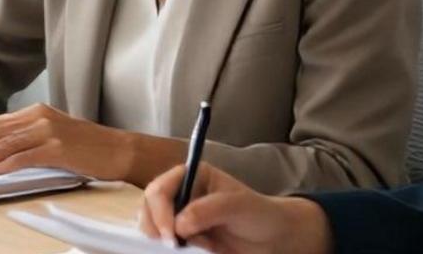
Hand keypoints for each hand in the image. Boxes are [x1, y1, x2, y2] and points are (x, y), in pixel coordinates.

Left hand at [0, 103, 132, 179]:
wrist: (119, 150)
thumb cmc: (87, 147)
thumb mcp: (52, 135)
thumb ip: (26, 139)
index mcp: (35, 112)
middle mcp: (39, 117)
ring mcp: (49, 130)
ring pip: (4, 144)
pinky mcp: (59, 147)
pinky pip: (25, 156)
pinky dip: (5, 165)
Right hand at [140, 163, 333, 253]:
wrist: (274, 239)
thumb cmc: (259, 215)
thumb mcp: (238, 206)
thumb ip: (208, 210)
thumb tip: (179, 225)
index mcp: (191, 176)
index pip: (160, 189)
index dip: (159, 211)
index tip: (172, 235)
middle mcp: (181, 194)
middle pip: (148, 207)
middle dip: (157, 226)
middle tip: (175, 246)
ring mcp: (179, 216)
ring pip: (151, 227)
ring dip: (163, 239)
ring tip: (189, 246)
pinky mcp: (183, 237)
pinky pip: (164, 243)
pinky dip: (170, 250)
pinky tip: (191, 250)